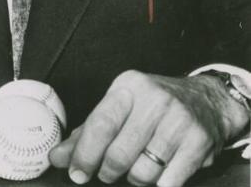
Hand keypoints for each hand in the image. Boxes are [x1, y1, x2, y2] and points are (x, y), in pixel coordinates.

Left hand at [50, 70, 249, 186]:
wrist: (206, 100)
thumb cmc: (153, 106)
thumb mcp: (120, 107)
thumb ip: (88, 132)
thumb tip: (57, 157)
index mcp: (129, 86)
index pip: (101, 124)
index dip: (85, 154)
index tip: (76, 173)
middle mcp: (154, 98)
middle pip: (120, 153)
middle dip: (108, 172)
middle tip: (107, 174)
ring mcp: (179, 119)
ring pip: (143, 171)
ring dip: (135, 179)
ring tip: (137, 168)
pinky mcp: (198, 140)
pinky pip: (169, 181)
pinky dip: (159, 185)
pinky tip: (159, 173)